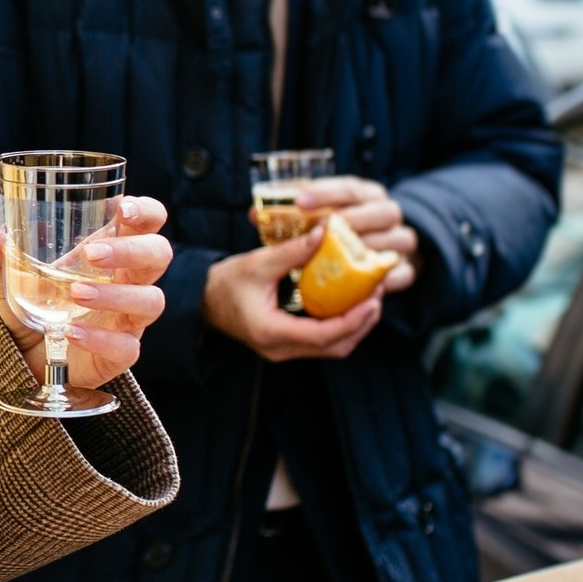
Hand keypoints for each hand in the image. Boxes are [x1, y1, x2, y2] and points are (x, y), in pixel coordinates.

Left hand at [0, 195, 172, 390]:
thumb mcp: (12, 279)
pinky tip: (71, 333)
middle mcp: (129, 280)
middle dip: (133, 250)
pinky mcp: (122, 352)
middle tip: (93, 254)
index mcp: (112, 251)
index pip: (149, 222)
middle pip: (159, 254)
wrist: (28, 357)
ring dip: (116, 294)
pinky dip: (99, 338)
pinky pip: (126, 346)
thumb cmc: (36, 304)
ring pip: (150, 300)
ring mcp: (129, 317)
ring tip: (76, 293)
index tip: (123, 208)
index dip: (146, 211)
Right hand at [203, 228, 382, 361]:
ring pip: (334, 348)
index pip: (322, 336)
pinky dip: (344, 326)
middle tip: (378, 291)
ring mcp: (285, 351)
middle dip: (363, 322)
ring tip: (372, 296)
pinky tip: (353, 303)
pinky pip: (324, 343)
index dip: (352, 320)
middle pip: (335, 347)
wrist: (204, 301)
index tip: (373, 299)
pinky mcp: (289, 345)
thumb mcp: (257, 263)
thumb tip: (327, 230)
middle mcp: (280, 349)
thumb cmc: (226, 282)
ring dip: (357, 326)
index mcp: (271, 332)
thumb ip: (293, 251)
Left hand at [293, 177, 417, 296]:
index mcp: (368, 194)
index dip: (325, 193)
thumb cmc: (338, 231)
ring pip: (398, 239)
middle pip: (382, 211)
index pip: (351, 188)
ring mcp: (402, 241)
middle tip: (322, 230)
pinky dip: (383, 277)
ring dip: (367, 247)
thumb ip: (293, 212)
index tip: (299, 201)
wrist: (376, 252)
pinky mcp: (407, 269)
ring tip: (338, 257)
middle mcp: (389, 214)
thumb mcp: (318, 214)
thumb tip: (259, 214)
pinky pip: (403, 273)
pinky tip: (361, 283)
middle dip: (351, 219)